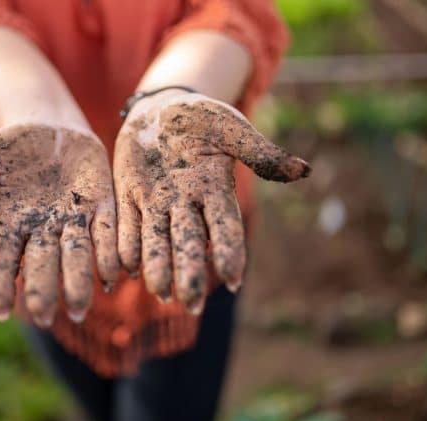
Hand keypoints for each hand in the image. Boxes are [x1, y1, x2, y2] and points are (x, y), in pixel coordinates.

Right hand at [0, 124, 118, 325]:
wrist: (51, 127)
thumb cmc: (11, 147)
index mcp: (11, 223)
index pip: (2, 259)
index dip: (0, 283)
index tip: (0, 309)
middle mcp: (42, 229)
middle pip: (41, 263)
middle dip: (42, 289)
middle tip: (44, 317)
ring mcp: (72, 220)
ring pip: (76, 254)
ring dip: (78, 281)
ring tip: (80, 308)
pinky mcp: (100, 205)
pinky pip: (106, 231)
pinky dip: (110, 251)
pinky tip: (115, 274)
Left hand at [114, 92, 309, 312]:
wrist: (160, 109)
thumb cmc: (203, 118)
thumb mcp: (231, 129)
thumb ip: (260, 153)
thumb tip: (303, 171)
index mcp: (214, 190)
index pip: (225, 226)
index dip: (229, 251)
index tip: (234, 279)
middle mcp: (186, 204)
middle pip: (188, 243)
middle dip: (190, 272)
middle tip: (191, 305)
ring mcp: (156, 203)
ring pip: (156, 241)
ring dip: (157, 266)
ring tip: (158, 293)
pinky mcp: (129, 196)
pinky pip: (127, 224)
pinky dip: (126, 245)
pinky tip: (124, 267)